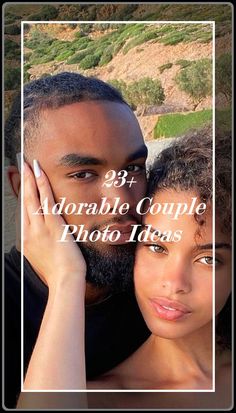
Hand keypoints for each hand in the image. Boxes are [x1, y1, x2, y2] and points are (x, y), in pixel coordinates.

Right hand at [23, 160, 86, 289]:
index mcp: (26, 240)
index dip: (21, 196)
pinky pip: (46, 201)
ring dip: (30, 179)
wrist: (65, 280)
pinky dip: (42, 186)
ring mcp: (39, 227)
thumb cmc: (57, 272)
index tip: (21, 186)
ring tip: (29, 165)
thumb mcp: (43, 258)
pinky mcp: (52, 224)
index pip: (22, 213)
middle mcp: (29, 232)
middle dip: (22, 183)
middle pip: (23, 202)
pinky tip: (39, 175)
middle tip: (21, 167)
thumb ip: (39, 245)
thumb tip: (42, 237)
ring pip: (32, 198)